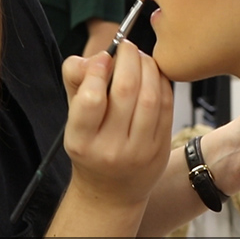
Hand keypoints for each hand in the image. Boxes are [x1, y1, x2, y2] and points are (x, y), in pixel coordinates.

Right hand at [62, 41, 173, 208]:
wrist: (111, 191)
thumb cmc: (90, 144)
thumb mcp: (72, 116)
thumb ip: (76, 81)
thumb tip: (96, 57)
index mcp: (81, 141)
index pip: (91, 100)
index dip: (98, 70)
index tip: (103, 56)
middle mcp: (110, 149)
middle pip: (126, 91)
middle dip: (128, 58)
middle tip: (126, 47)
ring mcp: (139, 151)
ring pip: (150, 97)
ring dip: (148, 67)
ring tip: (140, 57)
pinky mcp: (161, 149)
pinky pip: (167, 106)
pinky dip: (162, 82)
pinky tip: (154, 74)